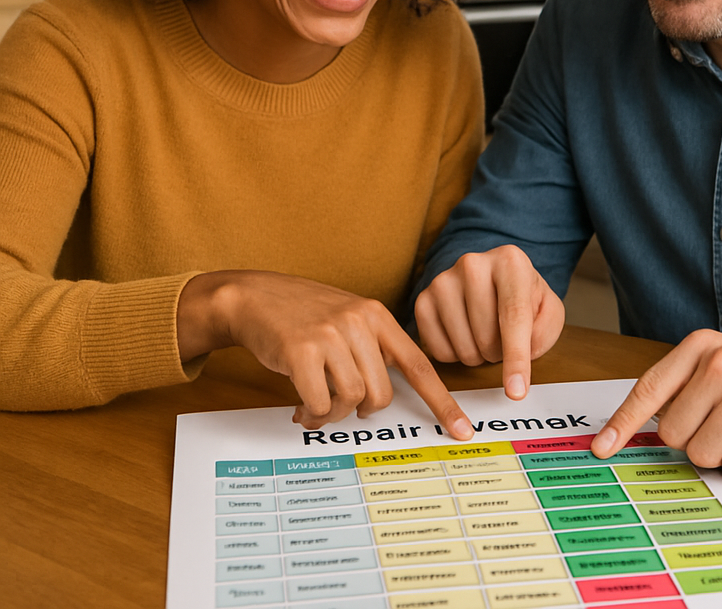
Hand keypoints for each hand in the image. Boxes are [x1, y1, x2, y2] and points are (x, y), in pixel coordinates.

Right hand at [177, 270, 473, 435]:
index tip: (462, 429)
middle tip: (340, 405)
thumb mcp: (348, 317)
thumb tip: (386, 397)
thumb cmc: (303, 314)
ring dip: (332, 413)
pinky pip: (319, 403)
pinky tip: (301, 409)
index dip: (442, 401)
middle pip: (381, 393)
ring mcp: (331, 335)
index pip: (419, 365)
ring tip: (315, 405)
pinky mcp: (302, 351)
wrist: (255, 297)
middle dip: (362, 410)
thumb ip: (372, 347)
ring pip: (351, 400)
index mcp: (377, 315)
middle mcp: (359, 321)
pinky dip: (312, 415)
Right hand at [414, 245, 564, 400]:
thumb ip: (544, 330)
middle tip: (504, 337)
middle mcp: (472, 263)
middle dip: (501, 352)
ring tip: (485, 334)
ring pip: (464, 348)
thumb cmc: (521, 297)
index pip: (513, 316)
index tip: (516, 391)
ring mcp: (443, 281)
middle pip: (487, 337)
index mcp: (510, 261)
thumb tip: (523, 352)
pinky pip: (439, 352)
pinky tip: (465, 335)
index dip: (517, 358)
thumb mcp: (548, 309)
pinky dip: (457, 356)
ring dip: (480, 356)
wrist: (491, 279)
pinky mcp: (423, 300)